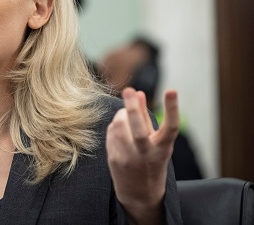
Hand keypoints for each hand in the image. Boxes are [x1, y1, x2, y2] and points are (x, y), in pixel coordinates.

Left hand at [106, 88, 178, 224]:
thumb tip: (139, 92)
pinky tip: (120, 130)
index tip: (172, 90)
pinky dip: (115, 126)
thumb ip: (148, 118)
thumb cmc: (152, 162)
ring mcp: (128, 157)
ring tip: (126, 114)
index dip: (172, 108)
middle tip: (128, 90)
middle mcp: (146, 153)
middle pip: (137, 126)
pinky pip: (111, 133)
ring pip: (119, 125)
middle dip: (132, 106)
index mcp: (163, 149)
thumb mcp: (157, 143)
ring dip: (122, 114)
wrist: (139, 194)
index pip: (171, 126)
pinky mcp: (114, 158)